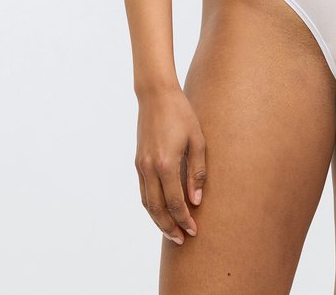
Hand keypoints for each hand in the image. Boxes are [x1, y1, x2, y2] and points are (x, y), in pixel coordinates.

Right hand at [135, 85, 206, 244]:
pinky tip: (161, 211)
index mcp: (166, 164)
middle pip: (158, 209)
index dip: (185, 219)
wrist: (156, 95)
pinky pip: (143, 191)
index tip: (194, 231)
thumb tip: (196, 200)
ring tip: (171, 231)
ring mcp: (141, 165)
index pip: (175, 202)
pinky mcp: (138, 162)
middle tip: (182, 240)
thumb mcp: (197, 139)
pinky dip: (151, 206)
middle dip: (170, 227)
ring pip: (147, 203)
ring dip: (158, 220)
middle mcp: (150, 168)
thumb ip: (197, 171)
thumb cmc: (181, 113)